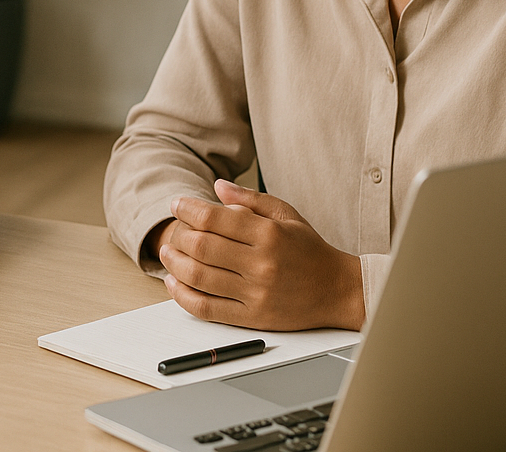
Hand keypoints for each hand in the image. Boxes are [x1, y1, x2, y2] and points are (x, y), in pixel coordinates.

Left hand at [157, 179, 364, 331]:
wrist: (338, 291)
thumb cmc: (310, 250)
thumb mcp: (286, 215)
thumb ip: (251, 199)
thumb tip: (217, 187)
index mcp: (269, 234)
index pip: (215, 219)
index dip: (188, 209)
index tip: (177, 204)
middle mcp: (262, 264)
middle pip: (202, 247)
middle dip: (178, 234)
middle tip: (173, 229)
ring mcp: (256, 294)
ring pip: (199, 277)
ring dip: (174, 263)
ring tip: (167, 253)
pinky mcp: (252, 318)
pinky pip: (207, 308)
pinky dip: (183, 296)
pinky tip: (173, 283)